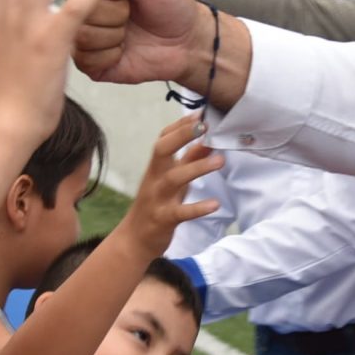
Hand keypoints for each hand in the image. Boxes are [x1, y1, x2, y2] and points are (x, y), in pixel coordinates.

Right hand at [70, 0, 213, 88]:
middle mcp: (84, 4)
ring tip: (129, 31)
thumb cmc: (170, 3)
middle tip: (132, 12)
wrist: (185, 40)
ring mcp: (84, 33)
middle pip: (79, 7)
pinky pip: (86, 59)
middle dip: (115, 12)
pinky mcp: (88, 61)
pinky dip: (111, 55)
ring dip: (114, 34)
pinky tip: (123, 50)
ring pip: (82, 34)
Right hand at [119, 116, 223, 254]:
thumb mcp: (172, 180)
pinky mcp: (163, 219)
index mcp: (156, 167)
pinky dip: (198, 208)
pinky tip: (215, 204)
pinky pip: (180, 212)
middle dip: (182, 135)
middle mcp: (154, 178)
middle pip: (162, 150)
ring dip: (197, 168)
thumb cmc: (157, 204)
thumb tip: (207, 140)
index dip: (180, 126)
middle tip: (204, 126)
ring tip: (220, 160)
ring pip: (174, 178)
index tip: (200, 114)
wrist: (135, 239)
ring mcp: (157, 198)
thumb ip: (188, 160)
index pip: (163, 139)